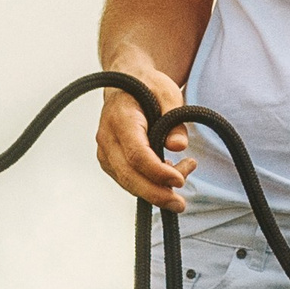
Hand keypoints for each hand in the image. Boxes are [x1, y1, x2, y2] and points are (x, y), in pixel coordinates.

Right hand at [95, 54, 193, 211]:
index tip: (180, 180)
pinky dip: (149, 184)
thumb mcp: (168, 92)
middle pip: (128, 175)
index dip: (158, 172)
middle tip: (180, 204)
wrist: (126, 84)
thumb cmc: (148, 86)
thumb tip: (178, 146)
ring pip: (127, 181)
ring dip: (156, 188)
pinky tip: (169, 173)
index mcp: (120, 118)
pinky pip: (127, 180)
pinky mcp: (110, 161)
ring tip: (184, 173)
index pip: (136, 154)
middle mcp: (107, 137)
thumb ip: (174, 118)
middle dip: (156, 193)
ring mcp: (105, 151)